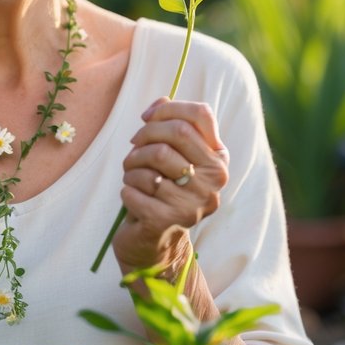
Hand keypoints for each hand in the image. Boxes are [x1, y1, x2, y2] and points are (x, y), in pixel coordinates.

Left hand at [113, 98, 228, 272]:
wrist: (155, 243)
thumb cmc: (161, 190)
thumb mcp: (169, 155)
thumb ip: (168, 124)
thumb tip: (160, 101)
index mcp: (219, 159)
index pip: (201, 114)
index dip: (167, 109)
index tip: (146, 118)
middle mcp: (215, 180)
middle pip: (175, 133)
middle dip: (144, 136)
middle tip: (133, 149)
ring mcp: (194, 202)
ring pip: (151, 160)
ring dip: (131, 165)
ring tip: (132, 175)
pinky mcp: (167, 220)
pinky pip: (134, 187)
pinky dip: (126, 189)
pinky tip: (132, 197)